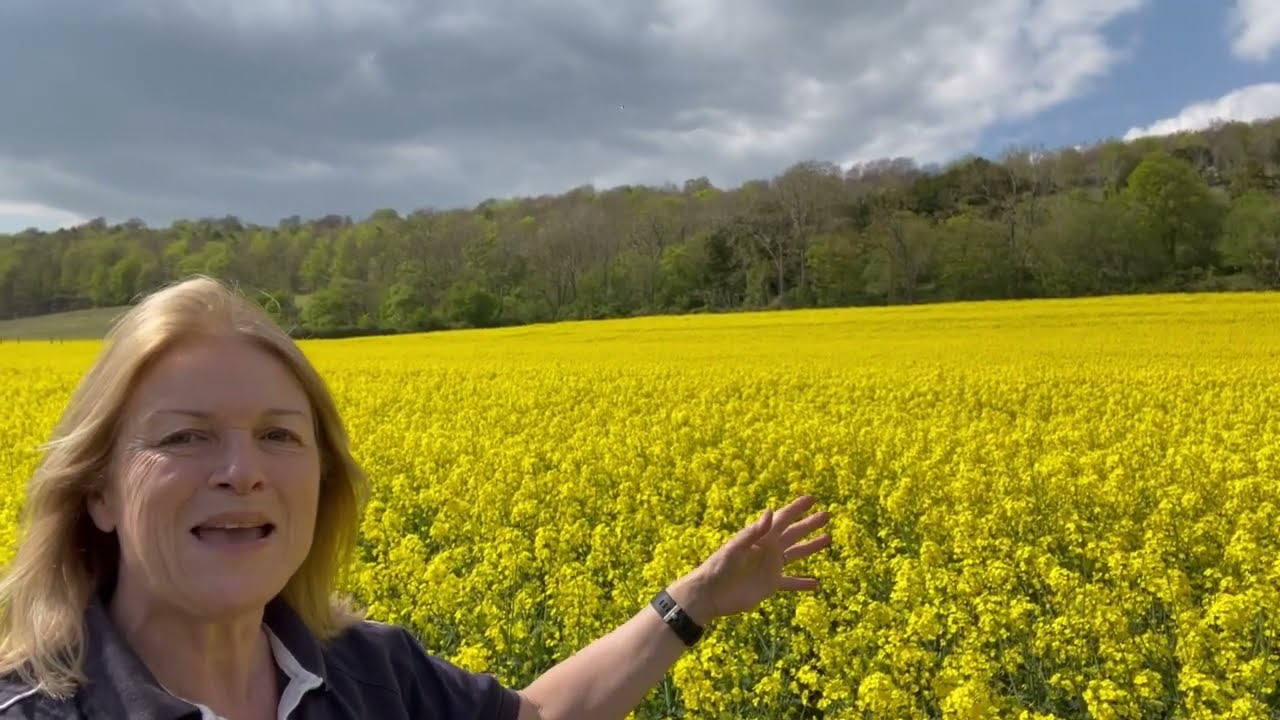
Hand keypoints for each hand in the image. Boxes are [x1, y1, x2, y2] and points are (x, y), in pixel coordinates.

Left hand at [668, 495, 831, 624]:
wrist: (710, 594)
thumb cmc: (718, 567)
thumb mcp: (735, 547)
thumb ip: (753, 532)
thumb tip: (771, 511)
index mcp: (761, 538)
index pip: (783, 519)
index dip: (797, 508)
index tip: (812, 499)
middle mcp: (768, 550)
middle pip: (794, 533)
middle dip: (809, 524)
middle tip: (827, 514)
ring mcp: (770, 567)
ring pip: (796, 554)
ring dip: (811, 547)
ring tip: (828, 538)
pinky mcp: (770, 584)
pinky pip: (790, 582)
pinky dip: (802, 583)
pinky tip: (816, 584)